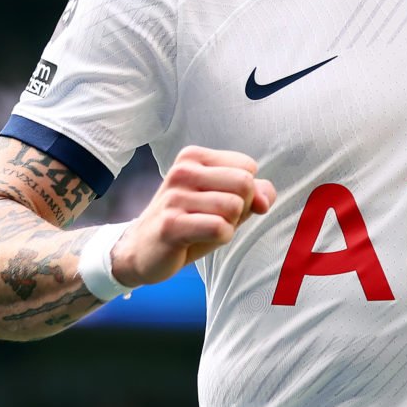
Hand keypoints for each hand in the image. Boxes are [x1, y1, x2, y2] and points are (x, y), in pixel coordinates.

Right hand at [112, 145, 276, 286]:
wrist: (141, 250)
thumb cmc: (188, 222)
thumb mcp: (223, 202)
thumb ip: (253, 193)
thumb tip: (265, 200)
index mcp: (193, 157)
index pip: (248, 167)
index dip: (245, 192)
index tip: (219, 203)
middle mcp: (182, 171)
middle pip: (244, 184)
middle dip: (240, 208)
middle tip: (215, 219)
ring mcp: (174, 197)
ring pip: (234, 207)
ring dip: (228, 225)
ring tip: (203, 228)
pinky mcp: (171, 224)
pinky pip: (220, 228)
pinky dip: (221, 238)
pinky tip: (198, 239)